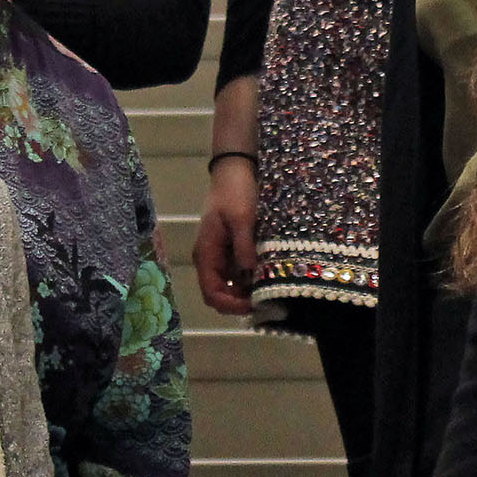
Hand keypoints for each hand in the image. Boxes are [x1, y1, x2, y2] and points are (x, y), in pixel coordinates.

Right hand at [189, 155, 258, 318]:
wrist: (234, 170)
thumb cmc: (235, 192)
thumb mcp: (242, 219)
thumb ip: (244, 248)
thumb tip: (249, 277)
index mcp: (206, 254)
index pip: (212, 293)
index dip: (231, 305)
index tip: (255, 305)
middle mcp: (210, 260)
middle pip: (219, 294)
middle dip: (240, 303)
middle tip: (266, 301)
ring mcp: (220, 256)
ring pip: (230, 286)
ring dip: (246, 293)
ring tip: (270, 291)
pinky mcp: (231, 250)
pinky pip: (238, 274)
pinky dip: (250, 280)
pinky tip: (268, 277)